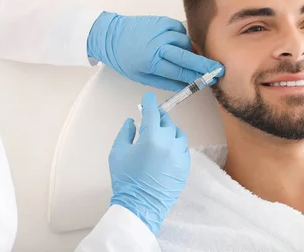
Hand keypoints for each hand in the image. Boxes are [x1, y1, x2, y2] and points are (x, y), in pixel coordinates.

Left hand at [87, 12, 223, 91]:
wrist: (110, 35)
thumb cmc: (124, 58)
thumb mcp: (142, 77)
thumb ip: (166, 81)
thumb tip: (187, 84)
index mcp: (151, 61)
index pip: (181, 71)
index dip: (198, 76)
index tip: (211, 79)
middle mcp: (158, 44)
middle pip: (188, 56)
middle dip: (205, 64)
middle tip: (218, 70)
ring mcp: (162, 30)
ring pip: (186, 42)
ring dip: (190, 51)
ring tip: (187, 58)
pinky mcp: (163, 21)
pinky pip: (181, 32)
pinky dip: (183, 39)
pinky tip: (177, 44)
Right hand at [109, 93, 189, 234]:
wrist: (141, 205)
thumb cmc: (126, 179)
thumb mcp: (117, 153)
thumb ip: (125, 133)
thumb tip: (132, 121)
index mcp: (151, 137)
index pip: (152, 112)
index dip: (149, 103)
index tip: (148, 98)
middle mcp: (169, 142)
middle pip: (167, 122)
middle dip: (159, 118)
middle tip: (152, 120)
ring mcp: (179, 154)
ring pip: (178, 134)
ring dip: (169, 131)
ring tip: (160, 137)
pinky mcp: (185, 165)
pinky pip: (183, 148)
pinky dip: (176, 145)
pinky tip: (167, 151)